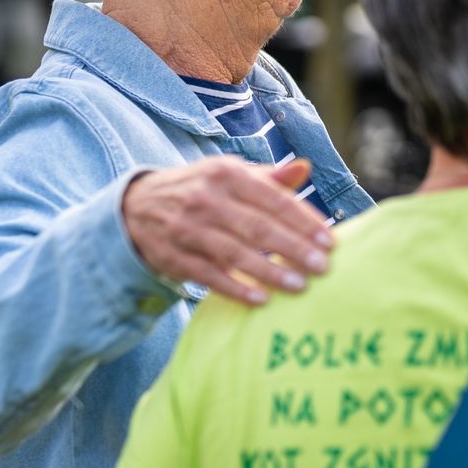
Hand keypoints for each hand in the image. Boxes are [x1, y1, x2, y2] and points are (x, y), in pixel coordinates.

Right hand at [122, 157, 334, 304]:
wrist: (137, 205)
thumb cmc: (201, 190)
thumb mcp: (230, 174)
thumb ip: (269, 177)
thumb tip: (304, 168)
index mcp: (227, 174)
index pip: (273, 199)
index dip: (303, 220)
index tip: (330, 241)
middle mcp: (207, 198)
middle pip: (257, 227)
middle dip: (293, 248)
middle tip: (322, 267)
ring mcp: (188, 228)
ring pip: (234, 252)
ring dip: (269, 271)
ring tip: (299, 286)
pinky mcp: (174, 256)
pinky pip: (209, 275)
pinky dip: (235, 287)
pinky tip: (261, 299)